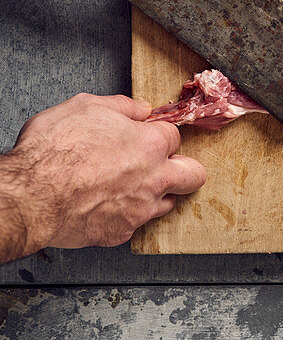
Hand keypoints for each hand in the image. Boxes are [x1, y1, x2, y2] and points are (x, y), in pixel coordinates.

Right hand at [0, 94, 205, 258]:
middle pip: (193, 175)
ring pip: (168, 203)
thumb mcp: (85, 106)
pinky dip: (125, 215)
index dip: (159, 134)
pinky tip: (106, 205)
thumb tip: (139, 108)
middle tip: (164, 164)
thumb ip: (121, 106)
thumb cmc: (53, 151)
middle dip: (184, 167)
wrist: (31, 195)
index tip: (149, 136)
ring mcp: (139, 210)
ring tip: (131, 186)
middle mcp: (153, 179)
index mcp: (149, 145)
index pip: (175, 137)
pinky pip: (134, 224)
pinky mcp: (120, 233)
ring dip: (156, 193)